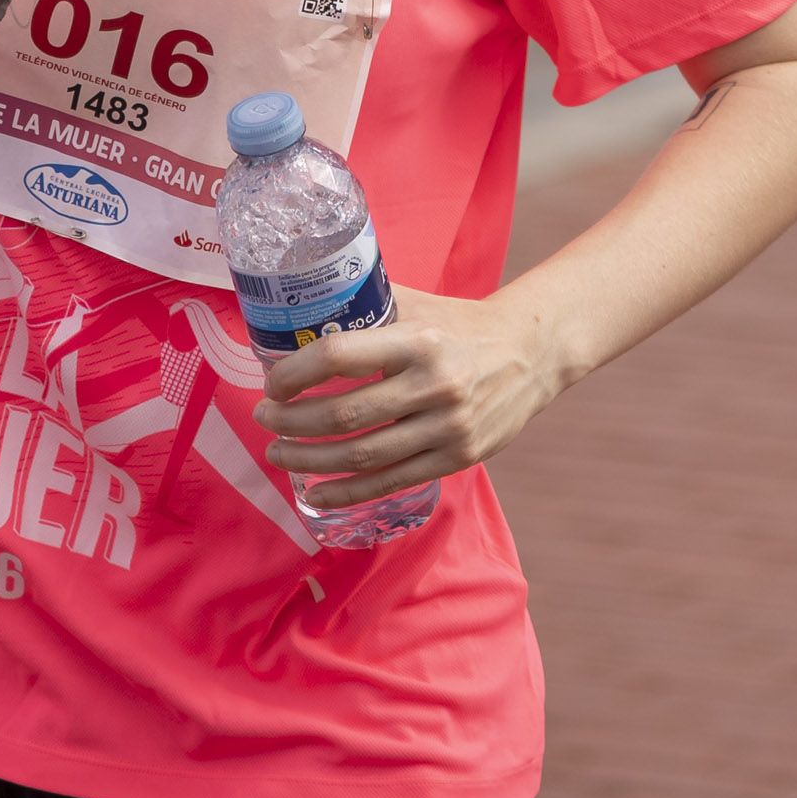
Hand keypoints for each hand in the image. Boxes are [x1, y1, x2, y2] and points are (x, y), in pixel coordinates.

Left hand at [254, 285, 566, 511]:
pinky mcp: (457, 456)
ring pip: (362, 454)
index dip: (295, 373)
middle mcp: (435, 384)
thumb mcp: (418, 304)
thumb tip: (301, 310)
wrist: (532, 352)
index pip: (340, 356)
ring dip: (309, 459)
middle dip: (291, 421)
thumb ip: (367, 305)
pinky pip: (390, 481)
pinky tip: (316, 493)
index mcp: (418, 339)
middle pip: (344, 413)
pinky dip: (347, 492)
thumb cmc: (460, 325)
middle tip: (264, 418)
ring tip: (278, 453)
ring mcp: (448, 426)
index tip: (271, 383)